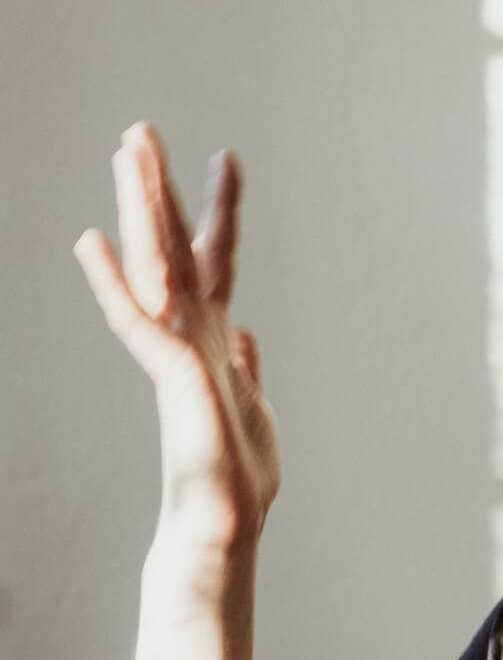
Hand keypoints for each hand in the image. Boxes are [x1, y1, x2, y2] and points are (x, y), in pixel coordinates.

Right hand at [73, 123, 281, 550]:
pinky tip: (91, 242)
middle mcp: (192, 335)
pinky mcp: (170, 377)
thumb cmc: (235, 479)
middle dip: (159, 188)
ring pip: (154, 264)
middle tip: (141, 129)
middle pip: (174, 244)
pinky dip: (113, 282)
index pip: (216, 259)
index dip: (222, 209)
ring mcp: (178, 352)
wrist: (222, 530)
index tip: (227, 156)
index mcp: (216, 339)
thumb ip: (245, 367)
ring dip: (137, 208)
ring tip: (124, 151)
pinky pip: (135, 321)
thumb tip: (247, 336)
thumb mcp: (254, 407)